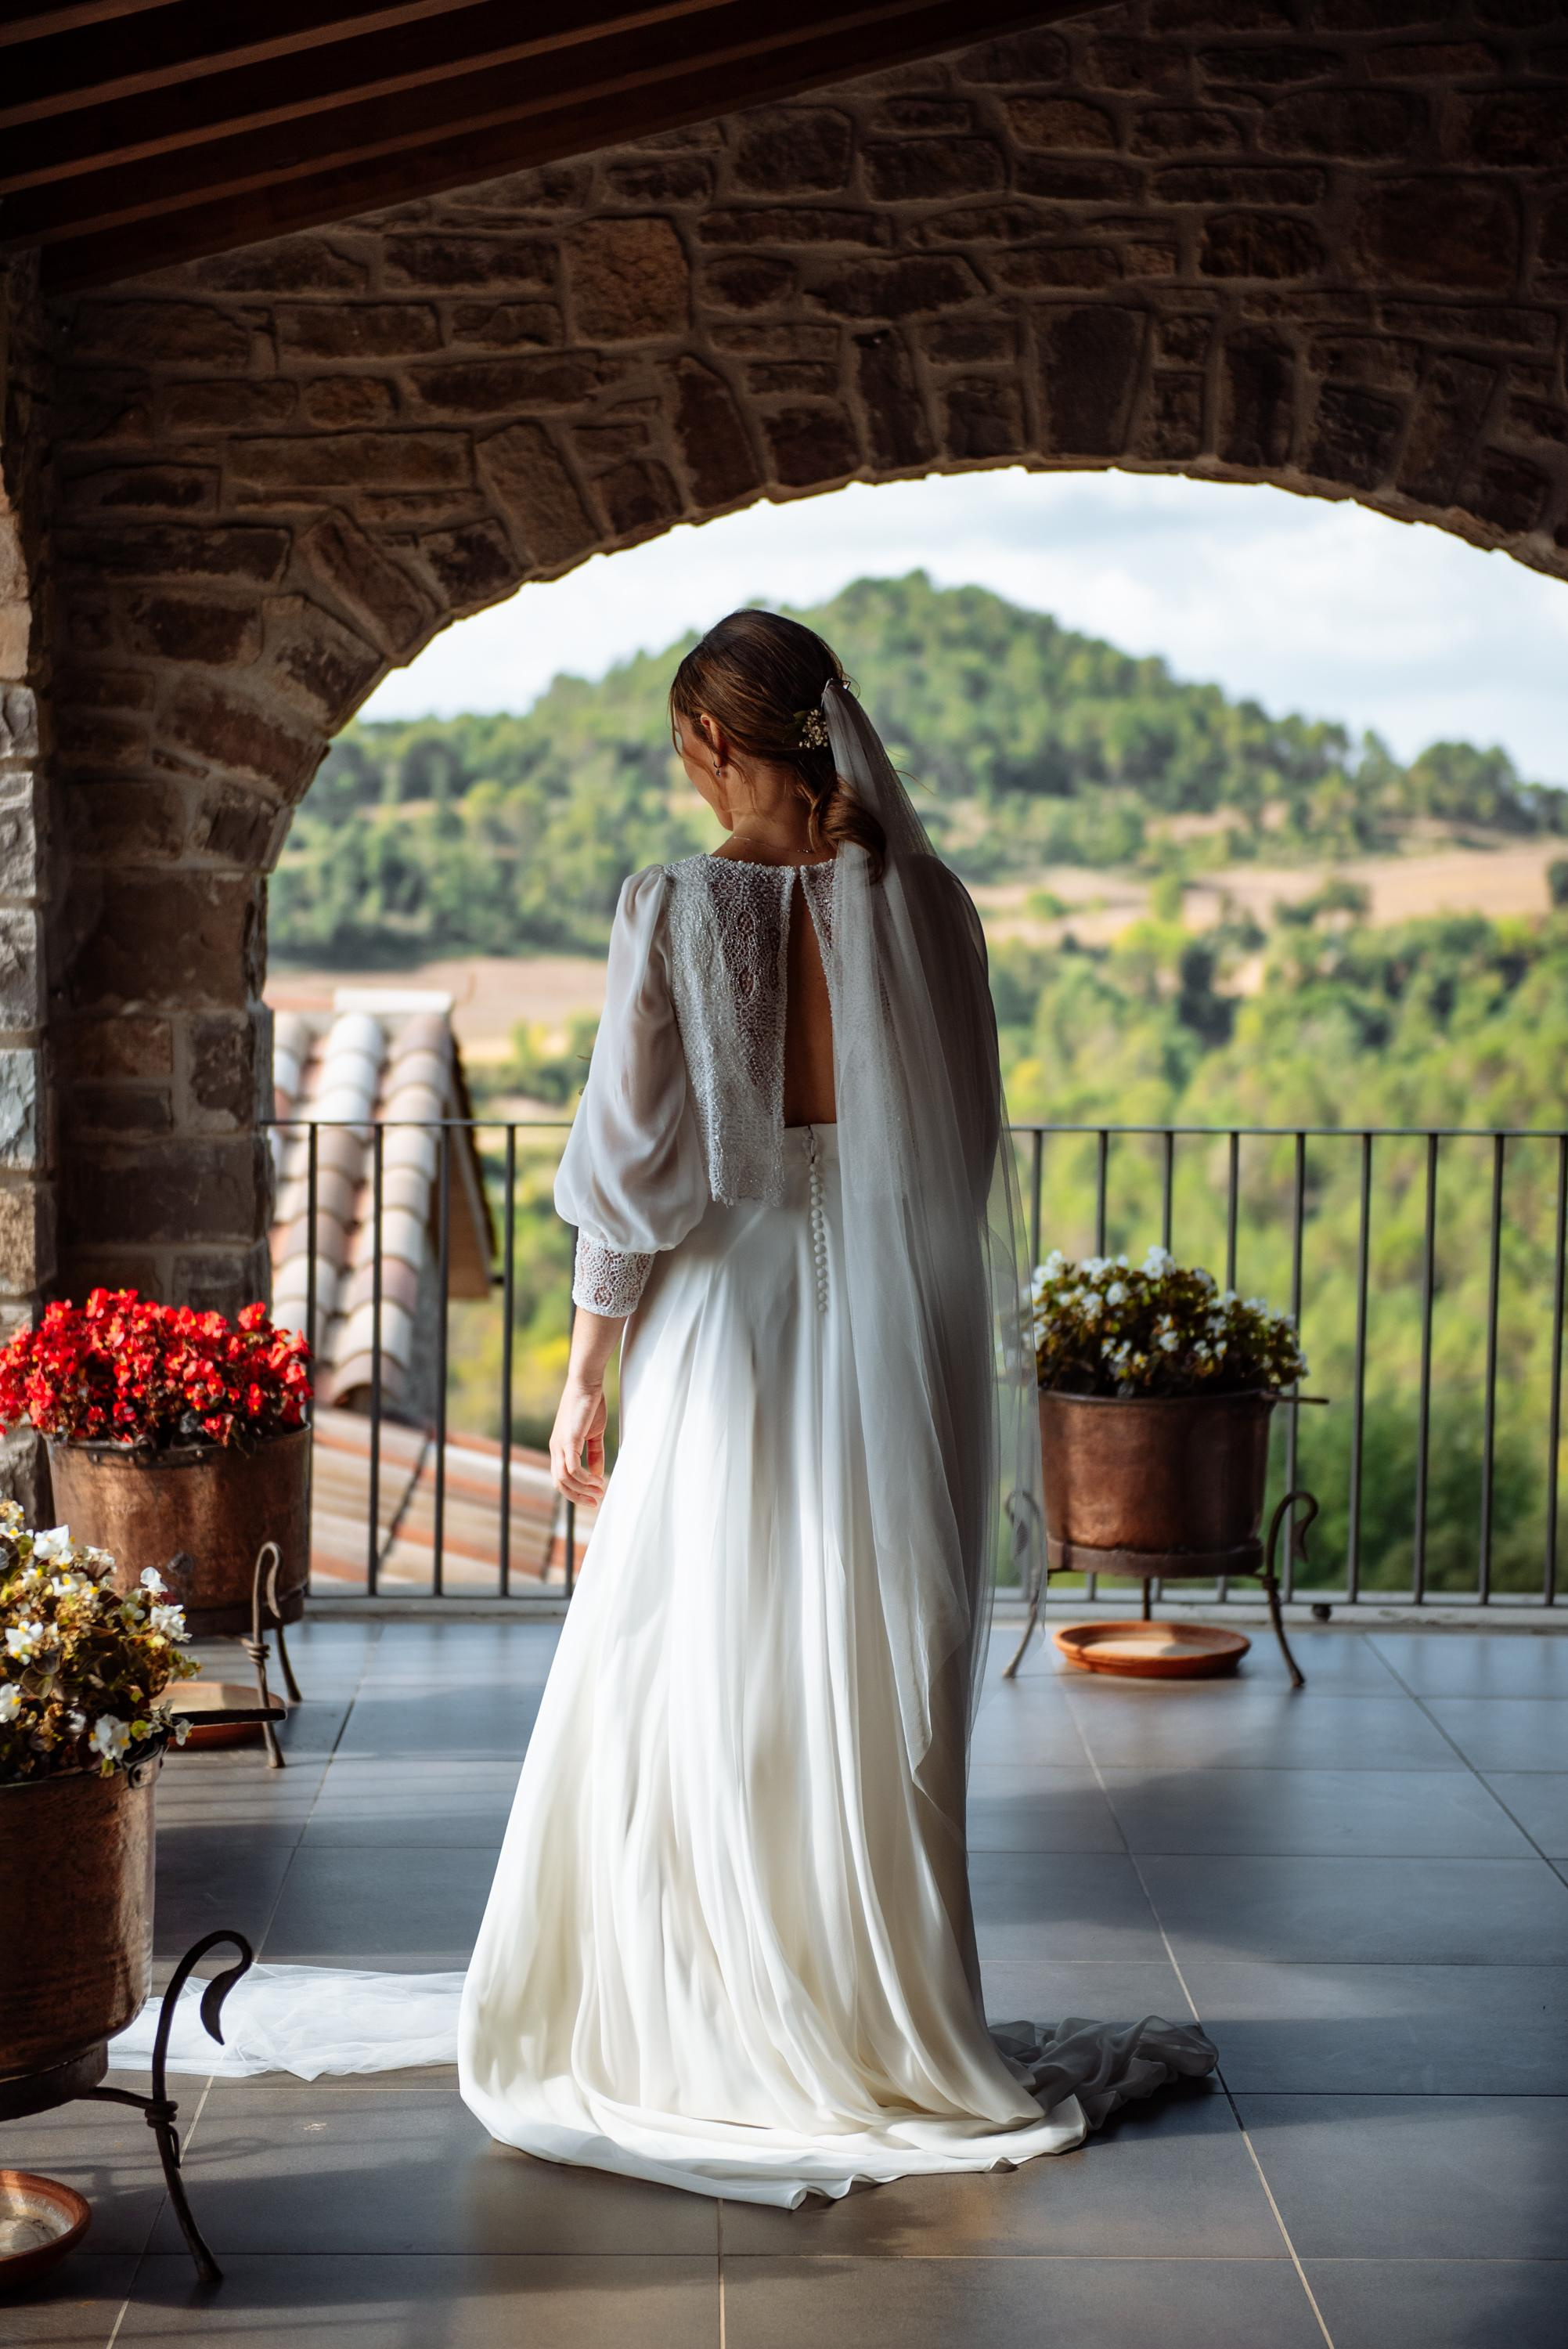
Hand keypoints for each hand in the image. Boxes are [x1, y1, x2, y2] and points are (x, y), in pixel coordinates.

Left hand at [550, 1376, 607, 1505]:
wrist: (586, 1384)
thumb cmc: (590, 1405)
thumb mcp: (593, 1435)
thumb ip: (594, 1455)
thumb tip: (596, 1475)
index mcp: (559, 1448)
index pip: (561, 1478)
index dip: (575, 1491)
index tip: (592, 1497)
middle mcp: (556, 1449)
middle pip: (559, 1483)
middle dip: (578, 1497)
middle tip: (596, 1502)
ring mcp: (560, 1445)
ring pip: (565, 1479)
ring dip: (583, 1489)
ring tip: (600, 1490)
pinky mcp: (568, 1440)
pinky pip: (572, 1468)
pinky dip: (584, 1478)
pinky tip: (597, 1480)